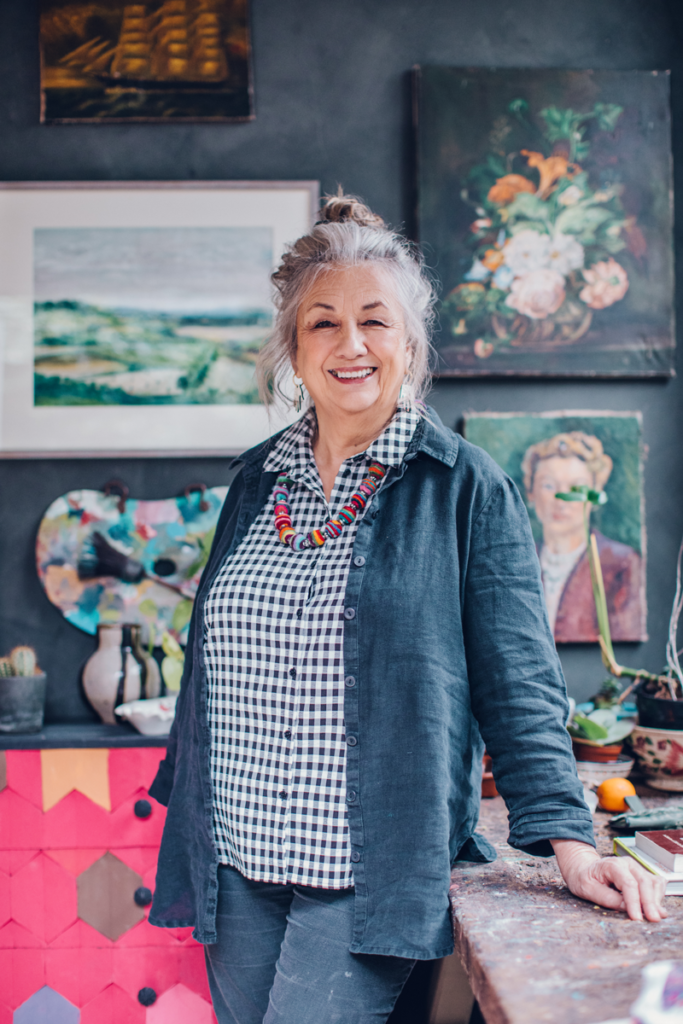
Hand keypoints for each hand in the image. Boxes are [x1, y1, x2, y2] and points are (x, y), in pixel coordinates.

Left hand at [550, 839, 667, 921]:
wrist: (584, 869)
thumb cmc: (584, 878)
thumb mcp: (587, 889)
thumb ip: (607, 898)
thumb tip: (627, 908)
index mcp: (612, 865)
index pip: (628, 884)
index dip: (634, 902)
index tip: (637, 918)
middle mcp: (628, 864)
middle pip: (645, 883)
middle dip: (650, 902)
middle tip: (653, 920)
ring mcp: (636, 869)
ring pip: (653, 883)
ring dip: (656, 900)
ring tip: (654, 916)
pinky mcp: (641, 876)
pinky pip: (655, 885)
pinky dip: (657, 897)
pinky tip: (655, 909)